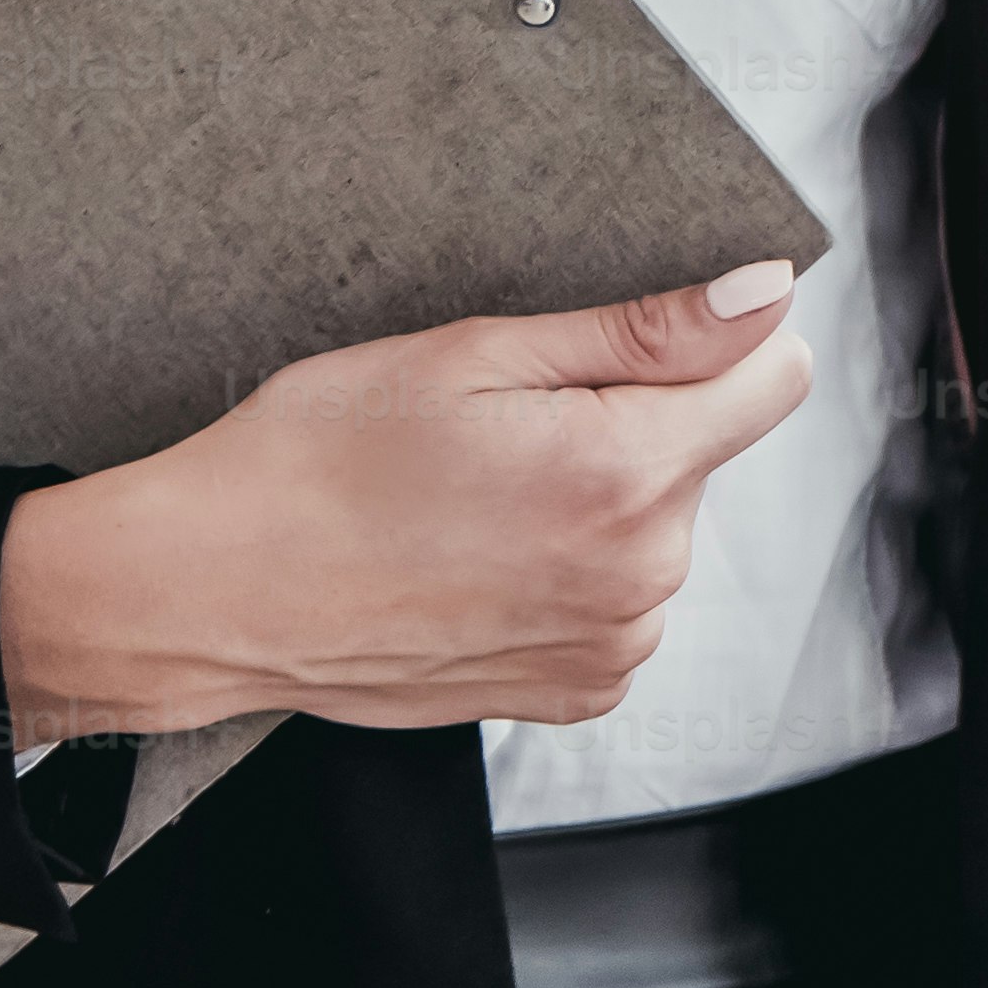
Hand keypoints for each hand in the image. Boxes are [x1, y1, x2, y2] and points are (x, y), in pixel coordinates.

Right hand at [0, 258, 816, 738]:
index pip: (774, 382)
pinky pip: (619, 601)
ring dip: (598, 502)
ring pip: (660, 527)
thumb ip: (647, 331)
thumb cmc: (315, 459)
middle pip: (703, 453)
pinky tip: (479, 554)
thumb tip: (766, 296)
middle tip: (504, 426)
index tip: (637, 343)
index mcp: (624, 477)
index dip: (715, 343)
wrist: (213, 589)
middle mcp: (638, 577)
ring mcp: (610, 646)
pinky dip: (568, 572)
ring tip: (475, 496)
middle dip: (631, 423)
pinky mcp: (575, 691)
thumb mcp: (477, 354)